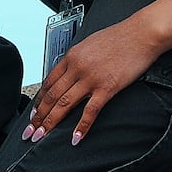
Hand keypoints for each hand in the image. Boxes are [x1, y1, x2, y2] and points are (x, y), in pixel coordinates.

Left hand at [25, 11, 159, 145]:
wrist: (141, 33)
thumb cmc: (120, 37)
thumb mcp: (90, 43)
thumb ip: (78, 59)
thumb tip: (70, 72)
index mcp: (72, 56)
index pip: (49, 82)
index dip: (39, 100)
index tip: (34, 113)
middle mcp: (77, 67)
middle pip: (52, 96)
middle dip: (39, 116)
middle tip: (30, 131)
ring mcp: (91, 78)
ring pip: (64, 104)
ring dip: (50, 123)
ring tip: (42, 135)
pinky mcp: (107, 87)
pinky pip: (90, 111)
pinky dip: (82, 127)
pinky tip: (76, 138)